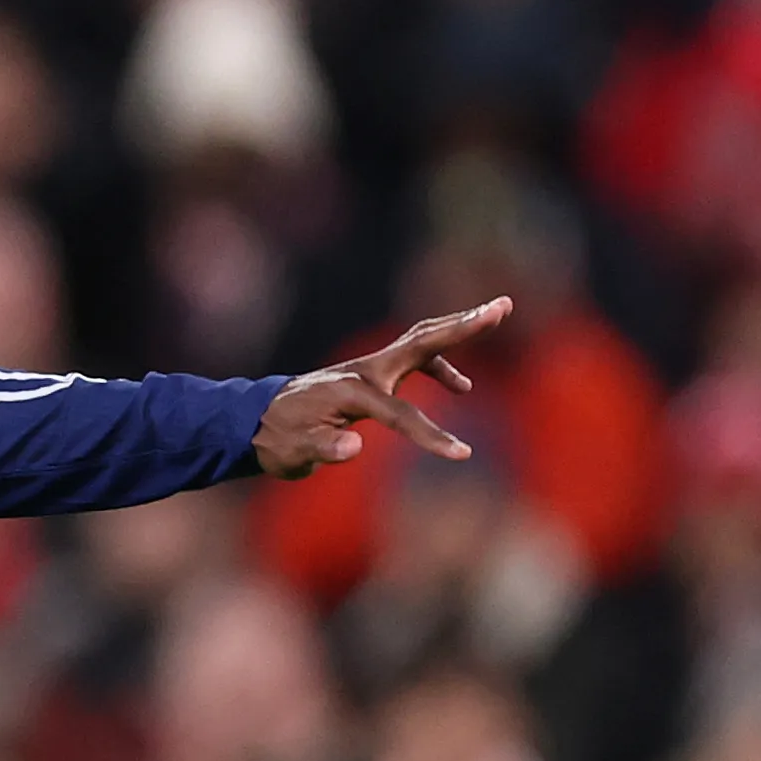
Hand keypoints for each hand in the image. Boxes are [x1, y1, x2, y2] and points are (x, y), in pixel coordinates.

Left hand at [255, 298, 513, 476]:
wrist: (257, 422)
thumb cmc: (278, 439)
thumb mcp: (294, 452)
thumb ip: (324, 449)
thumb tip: (354, 448)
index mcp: (349, 390)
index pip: (400, 414)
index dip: (431, 435)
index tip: (462, 455)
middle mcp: (364, 370)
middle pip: (422, 343)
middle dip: (464, 326)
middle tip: (503, 305)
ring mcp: (369, 368)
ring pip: (421, 341)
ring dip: (458, 329)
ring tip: (497, 313)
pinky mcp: (372, 375)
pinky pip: (414, 360)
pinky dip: (440, 363)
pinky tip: (460, 385)